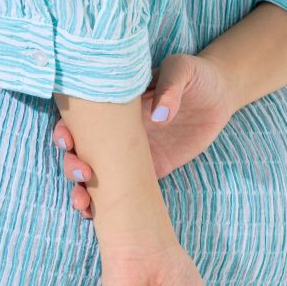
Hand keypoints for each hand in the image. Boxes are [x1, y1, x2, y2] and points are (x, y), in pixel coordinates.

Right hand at [53, 53, 232, 214]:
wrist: (220, 94)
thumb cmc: (196, 74)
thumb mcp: (182, 70)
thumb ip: (170, 87)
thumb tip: (160, 116)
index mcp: (115, 104)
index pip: (80, 119)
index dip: (65, 131)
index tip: (68, 142)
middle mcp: (116, 131)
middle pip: (81, 150)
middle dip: (72, 165)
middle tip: (82, 174)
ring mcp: (131, 154)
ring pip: (96, 174)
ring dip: (82, 191)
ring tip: (84, 205)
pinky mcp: (151, 170)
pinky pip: (124, 190)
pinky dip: (107, 205)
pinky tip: (96, 216)